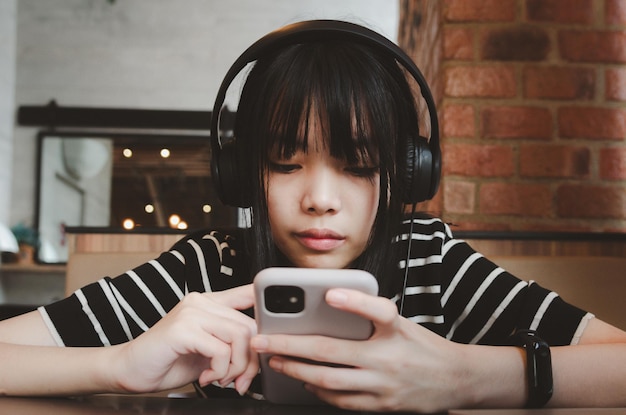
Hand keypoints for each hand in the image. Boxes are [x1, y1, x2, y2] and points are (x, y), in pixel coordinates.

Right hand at [112, 284, 257, 394]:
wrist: (129, 370)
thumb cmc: (168, 361)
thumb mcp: (209, 350)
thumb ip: (232, 345)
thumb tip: (261, 352)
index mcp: (210, 303)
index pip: (248, 293)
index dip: (267, 309)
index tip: (271, 336)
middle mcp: (202, 302)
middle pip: (250, 325)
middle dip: (251, 360)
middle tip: (239, 381)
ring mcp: (191, 313)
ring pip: (240, 336)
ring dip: (236, 367)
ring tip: (221, 379)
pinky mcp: (182, 329)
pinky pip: (220, 350)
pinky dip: (220, 370)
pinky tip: (207, 378)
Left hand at [250, 288, 466, 412]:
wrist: (455, 380)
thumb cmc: (423, 346)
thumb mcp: (403, 324)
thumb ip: (371, 317)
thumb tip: (330, 307)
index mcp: (397, 332)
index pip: (378, 312)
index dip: (355, 302)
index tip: (329, 294)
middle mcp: (389, 360)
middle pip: (332, 354)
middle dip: (290, 348)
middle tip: (263, 341)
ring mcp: (383, 387)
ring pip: (329, 382)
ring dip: (296, 372)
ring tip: (276, 363)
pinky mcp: (381, 406)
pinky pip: (341, 402)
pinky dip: (319, 391)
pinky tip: (305, 382)